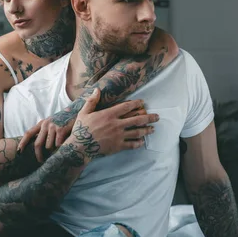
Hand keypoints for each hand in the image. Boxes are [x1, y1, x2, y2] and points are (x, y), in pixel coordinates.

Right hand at [17, 92, 148, 162]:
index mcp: (109, 114)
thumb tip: (97, 89)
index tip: (142, 102)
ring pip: (137, 132)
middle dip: (149, 118)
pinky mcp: (118, 146)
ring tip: (152, 129)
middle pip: (137, 119)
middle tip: (157, 117)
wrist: (80, 146)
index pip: (126, 107)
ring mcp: (118, 136)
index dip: (136, 103)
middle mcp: (116, 124)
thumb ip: (92, 101)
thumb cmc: (81, 129)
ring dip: (146, 130)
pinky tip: (142, 142)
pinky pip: (132, 144)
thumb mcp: (84, 112)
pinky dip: (138, 143)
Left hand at [17, 116, 71, 162]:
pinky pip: (58, 145)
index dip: (23, 143)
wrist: (76, 113)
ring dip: (54, 149)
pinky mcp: (61, 129)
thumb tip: (38, 147)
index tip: (19, 152)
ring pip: (49, 146)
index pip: (28, 133)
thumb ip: (44, 133)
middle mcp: (45, 124)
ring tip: (60, 145)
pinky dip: (61, 147)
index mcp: (41, 124)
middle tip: (41, 161)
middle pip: (37, 144)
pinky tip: (65, 142)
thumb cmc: (63, 122)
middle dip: (38, 155)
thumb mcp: (51, 124)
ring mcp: (53, 127)